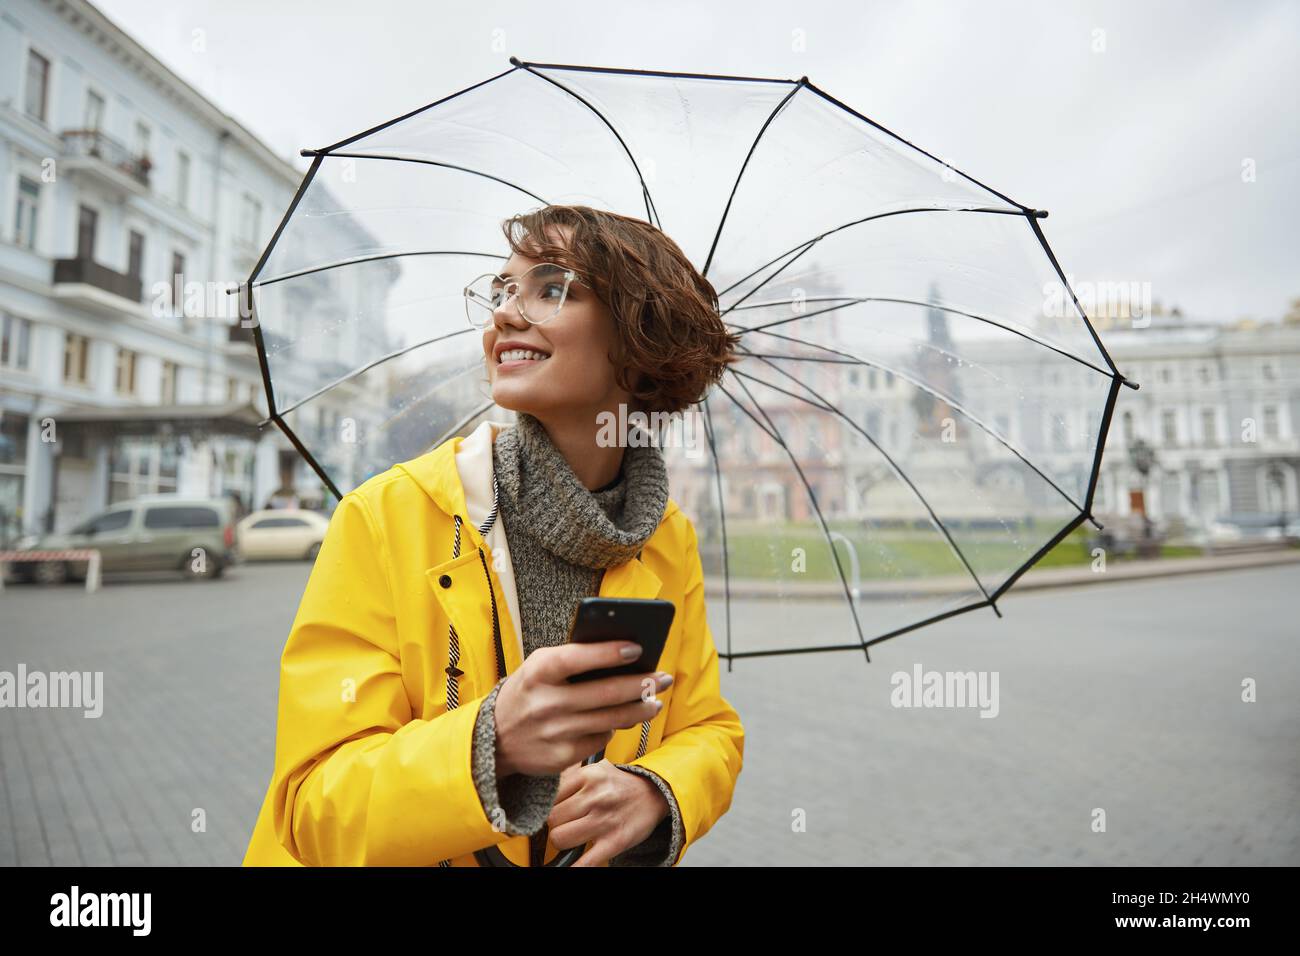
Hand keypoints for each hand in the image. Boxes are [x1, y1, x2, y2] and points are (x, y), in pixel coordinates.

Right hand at [494, 640, 671, 777]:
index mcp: (538, 673)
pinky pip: (600, 740)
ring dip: (639, 710)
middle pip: (606, 693)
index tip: (638, 648)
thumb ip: (574, 659)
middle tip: (664, 678)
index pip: (578, 658)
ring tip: (655, 702)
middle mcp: (545, 703)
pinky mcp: (561, 757)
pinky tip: (618, 721)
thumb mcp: (539, 668)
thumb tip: (624, 655)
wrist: (495, 739)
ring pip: (610, 720)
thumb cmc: (529, 692)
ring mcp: (554, 733)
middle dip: (641, 685)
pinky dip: (612, 729)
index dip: (609, 653)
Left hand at [546, 759, 668, 866]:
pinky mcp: (614, 841)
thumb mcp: (597, 769)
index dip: (546, 805)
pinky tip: (571, 864)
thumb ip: (571, 775)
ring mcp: (605, 820)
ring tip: (570, 837)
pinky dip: (575, 866)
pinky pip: (585, 861)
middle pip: (552, 818)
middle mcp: (595, 796)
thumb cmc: (621, 784)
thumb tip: (545, 788)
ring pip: (560, 838)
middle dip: (554, 824)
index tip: (549, 809)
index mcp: (588, 775)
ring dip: (562, 842)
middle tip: (562, 823)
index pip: (550, 795)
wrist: (655, 794)